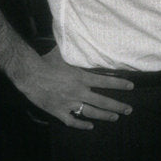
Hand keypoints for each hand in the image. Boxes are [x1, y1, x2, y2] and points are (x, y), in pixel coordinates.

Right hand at [10, 47, 132, 129]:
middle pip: (103, 102)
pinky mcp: (58, 112)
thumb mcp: (63, 52)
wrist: (28, 74)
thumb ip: (75, 48)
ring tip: (115, 118)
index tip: (131, 86)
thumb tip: (80, 34)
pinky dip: (82, 125)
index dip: (120, 84)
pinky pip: (72, 121)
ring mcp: (69, 104)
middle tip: (129, 110)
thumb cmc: (45, 61)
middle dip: (118, 106)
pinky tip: (90, 126)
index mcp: (82, 78)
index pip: (106, 82)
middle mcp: (79, 92)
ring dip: (105, 116)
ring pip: (92, 113)